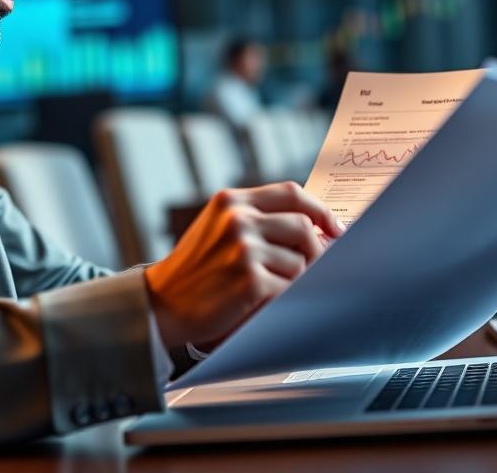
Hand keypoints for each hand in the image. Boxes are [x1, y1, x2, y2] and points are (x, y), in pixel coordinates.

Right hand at [144, 181, 343, 348]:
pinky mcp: (249, 280)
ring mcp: (243, 249)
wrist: (161, 303)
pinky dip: (285, 297)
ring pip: (300, 261)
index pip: (291, 193)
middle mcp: (237, 219)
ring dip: (295, 279)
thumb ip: (259, 219)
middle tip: (318, 267)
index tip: (335, 228)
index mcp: (231, 200)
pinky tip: (268, 301)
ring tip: (274, 288)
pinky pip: (289, 287)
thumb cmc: (197, 268)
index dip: (320, 210)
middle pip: (303, 226)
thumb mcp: (220, 228)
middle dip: (316, 249)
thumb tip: (317, 227)